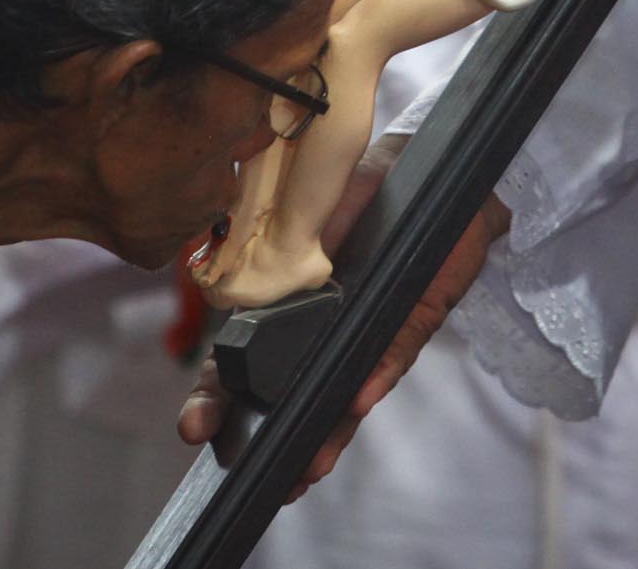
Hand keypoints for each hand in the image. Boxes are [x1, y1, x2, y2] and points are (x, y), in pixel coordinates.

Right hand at [177, 134, 511, 498]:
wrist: (443, 168)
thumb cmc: (371, 180)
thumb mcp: (321, 205)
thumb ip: (292, 245)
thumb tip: (254, 288)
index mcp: (285, 293)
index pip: (241, 353)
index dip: (217, 391)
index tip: (194, 426)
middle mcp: (322, 321)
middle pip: (285, 388)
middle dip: (260, 432)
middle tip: (240, 465)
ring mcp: (365, 328)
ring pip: (339, 390)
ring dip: (324, 430)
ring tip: (304, 470)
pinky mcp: (411, 322)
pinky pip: (391, 355)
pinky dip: (375, 377)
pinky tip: (356, 402)